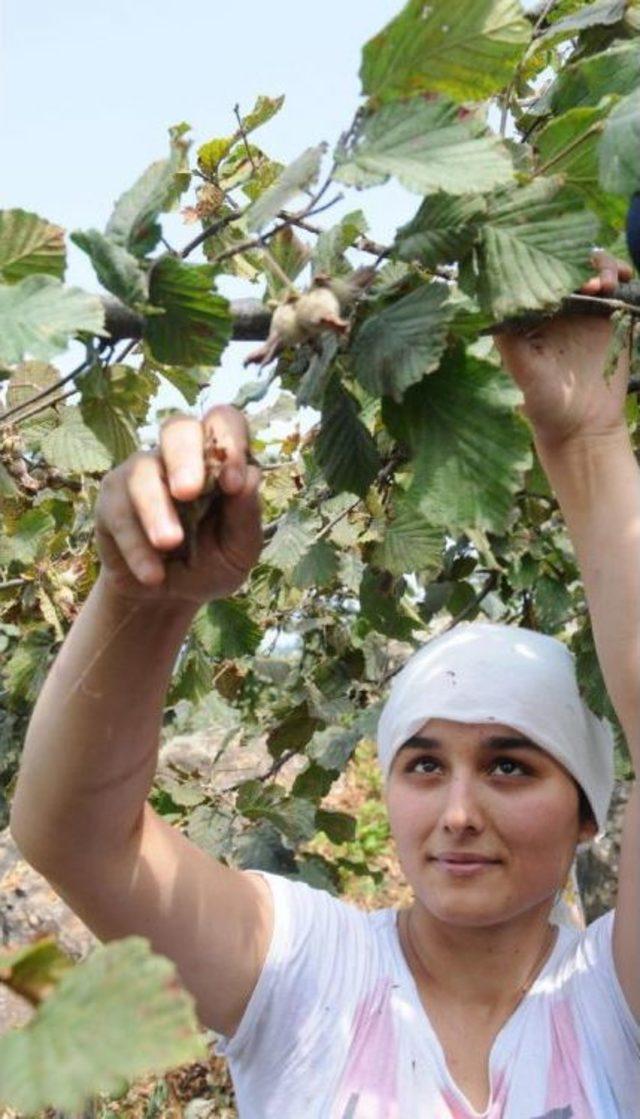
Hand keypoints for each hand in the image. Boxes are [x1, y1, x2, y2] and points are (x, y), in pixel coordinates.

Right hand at [94, 405, 261, 605]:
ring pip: (143, 471)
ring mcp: (143, 472)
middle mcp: (179, 456)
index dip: (230, 442)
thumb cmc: (212, 563)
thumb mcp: (239, 550)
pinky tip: (152, 574)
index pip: (224, 422)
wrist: (170, 598)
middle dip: (184, 457)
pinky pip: (119, 510)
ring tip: (169, 544)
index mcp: (219, 459)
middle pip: (178, 428)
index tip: (232, 484)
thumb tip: (249, 477)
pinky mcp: (112, 498)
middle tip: (188, 493)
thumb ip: (246, 516)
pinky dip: (136, 544)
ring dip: (155, 508)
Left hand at [493, 251, 633, 450]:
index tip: (565, 278)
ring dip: (604, 267)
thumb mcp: (521, 370)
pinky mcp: (614, 320)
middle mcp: (560, 309)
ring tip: (608, 283)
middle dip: (582, 263)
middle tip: (592, 283)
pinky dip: (624, 274)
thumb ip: (509, 339)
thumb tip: (491, 303)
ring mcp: (588, 312)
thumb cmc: (543, 403)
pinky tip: (626, 277)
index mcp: (535, 315)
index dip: (551, 266)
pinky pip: (621, 289)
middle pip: (570, 266)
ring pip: (596, 272)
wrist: (583, 428)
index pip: (541, 274)